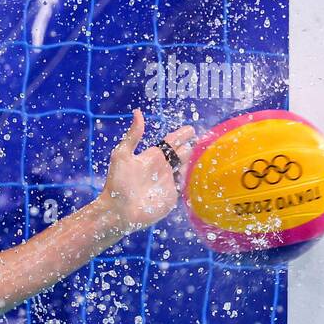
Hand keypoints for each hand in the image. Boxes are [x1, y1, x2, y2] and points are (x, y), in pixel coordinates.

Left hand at [97, 109, 195, 233]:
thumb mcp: (123, 155)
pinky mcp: (172, 196)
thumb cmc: (118, 183)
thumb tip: (137, 112)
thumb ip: (133, 135)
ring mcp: (168, 182)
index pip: (170, 143)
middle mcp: (162, 168)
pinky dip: (193, 179)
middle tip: (201, 139)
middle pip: (181, 154)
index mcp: (152, 157)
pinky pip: (186, 185)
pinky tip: (201, 174)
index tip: (191, 129)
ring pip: (185, 168)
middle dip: (190, 147)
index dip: (181, 135)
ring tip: (205, 154)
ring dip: (194, 162)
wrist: (118, 211)